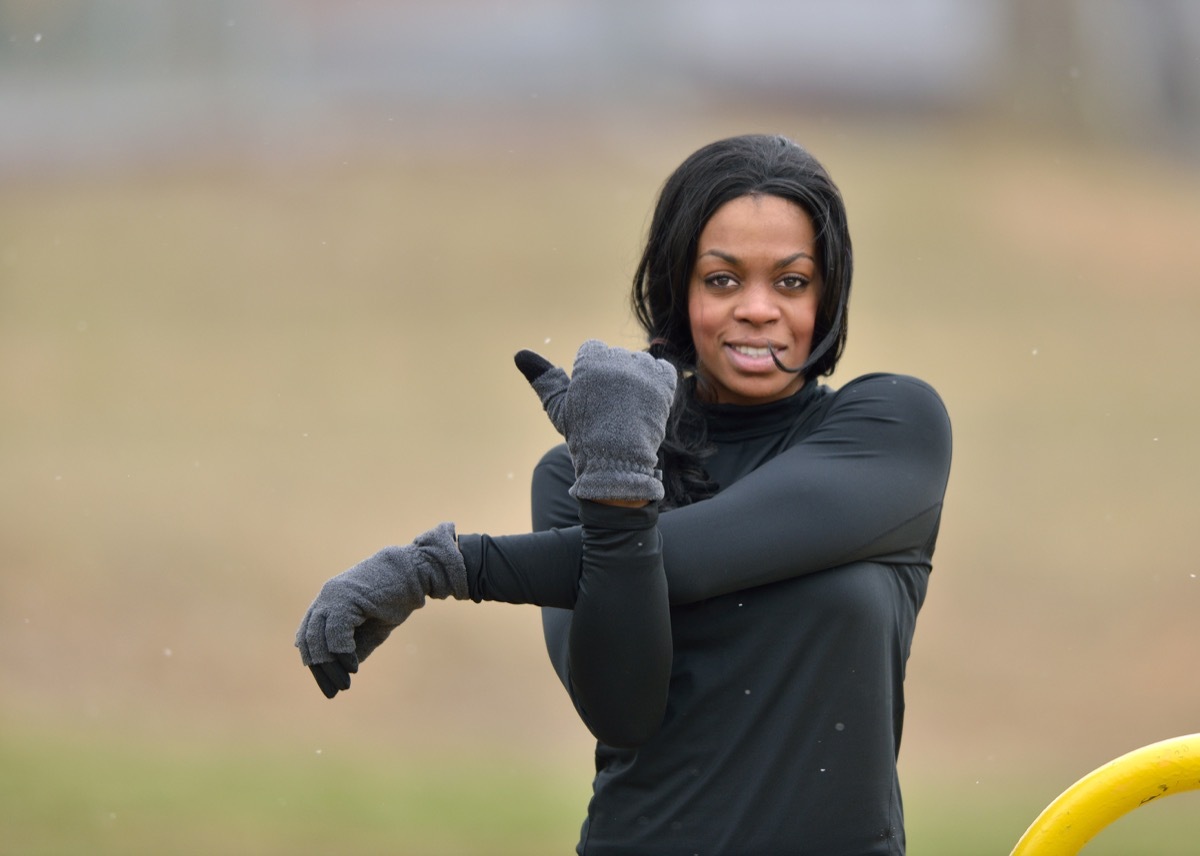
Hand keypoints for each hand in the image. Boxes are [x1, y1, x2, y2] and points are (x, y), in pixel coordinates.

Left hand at [294, 522, 467, 697]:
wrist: (413, 573)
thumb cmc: (394, 598)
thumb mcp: (370, 629)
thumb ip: (353, 646)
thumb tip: (341, 671)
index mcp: (327, 604)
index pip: (309, 639)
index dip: (317, 666)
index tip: (330, 687)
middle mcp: (324, 599)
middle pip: (309, 641)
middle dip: (321, 670)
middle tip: (335, 692)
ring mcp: (332, 596)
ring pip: (317, 638)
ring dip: (330, 666)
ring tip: (345, 684)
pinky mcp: (344, 598)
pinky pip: (335, 633)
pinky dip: (342, 653)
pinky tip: (354, 667)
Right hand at [515, 340, 675, 502]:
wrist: (617, 461)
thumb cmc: (583, 435)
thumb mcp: (558, 406)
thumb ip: (543, 377)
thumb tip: (519, 353)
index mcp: (589, 360)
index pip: (593, 350)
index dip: (592, 374)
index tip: (593, 397)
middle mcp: (617, 360)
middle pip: (616, 356)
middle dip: (613, 377)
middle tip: (611, 407)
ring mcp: (642, 371)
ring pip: (639, 363)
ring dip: (636, 379)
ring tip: (629, 408)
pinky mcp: (663, 384)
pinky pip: (664, 370)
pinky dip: (658, 383)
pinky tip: (647, 401)